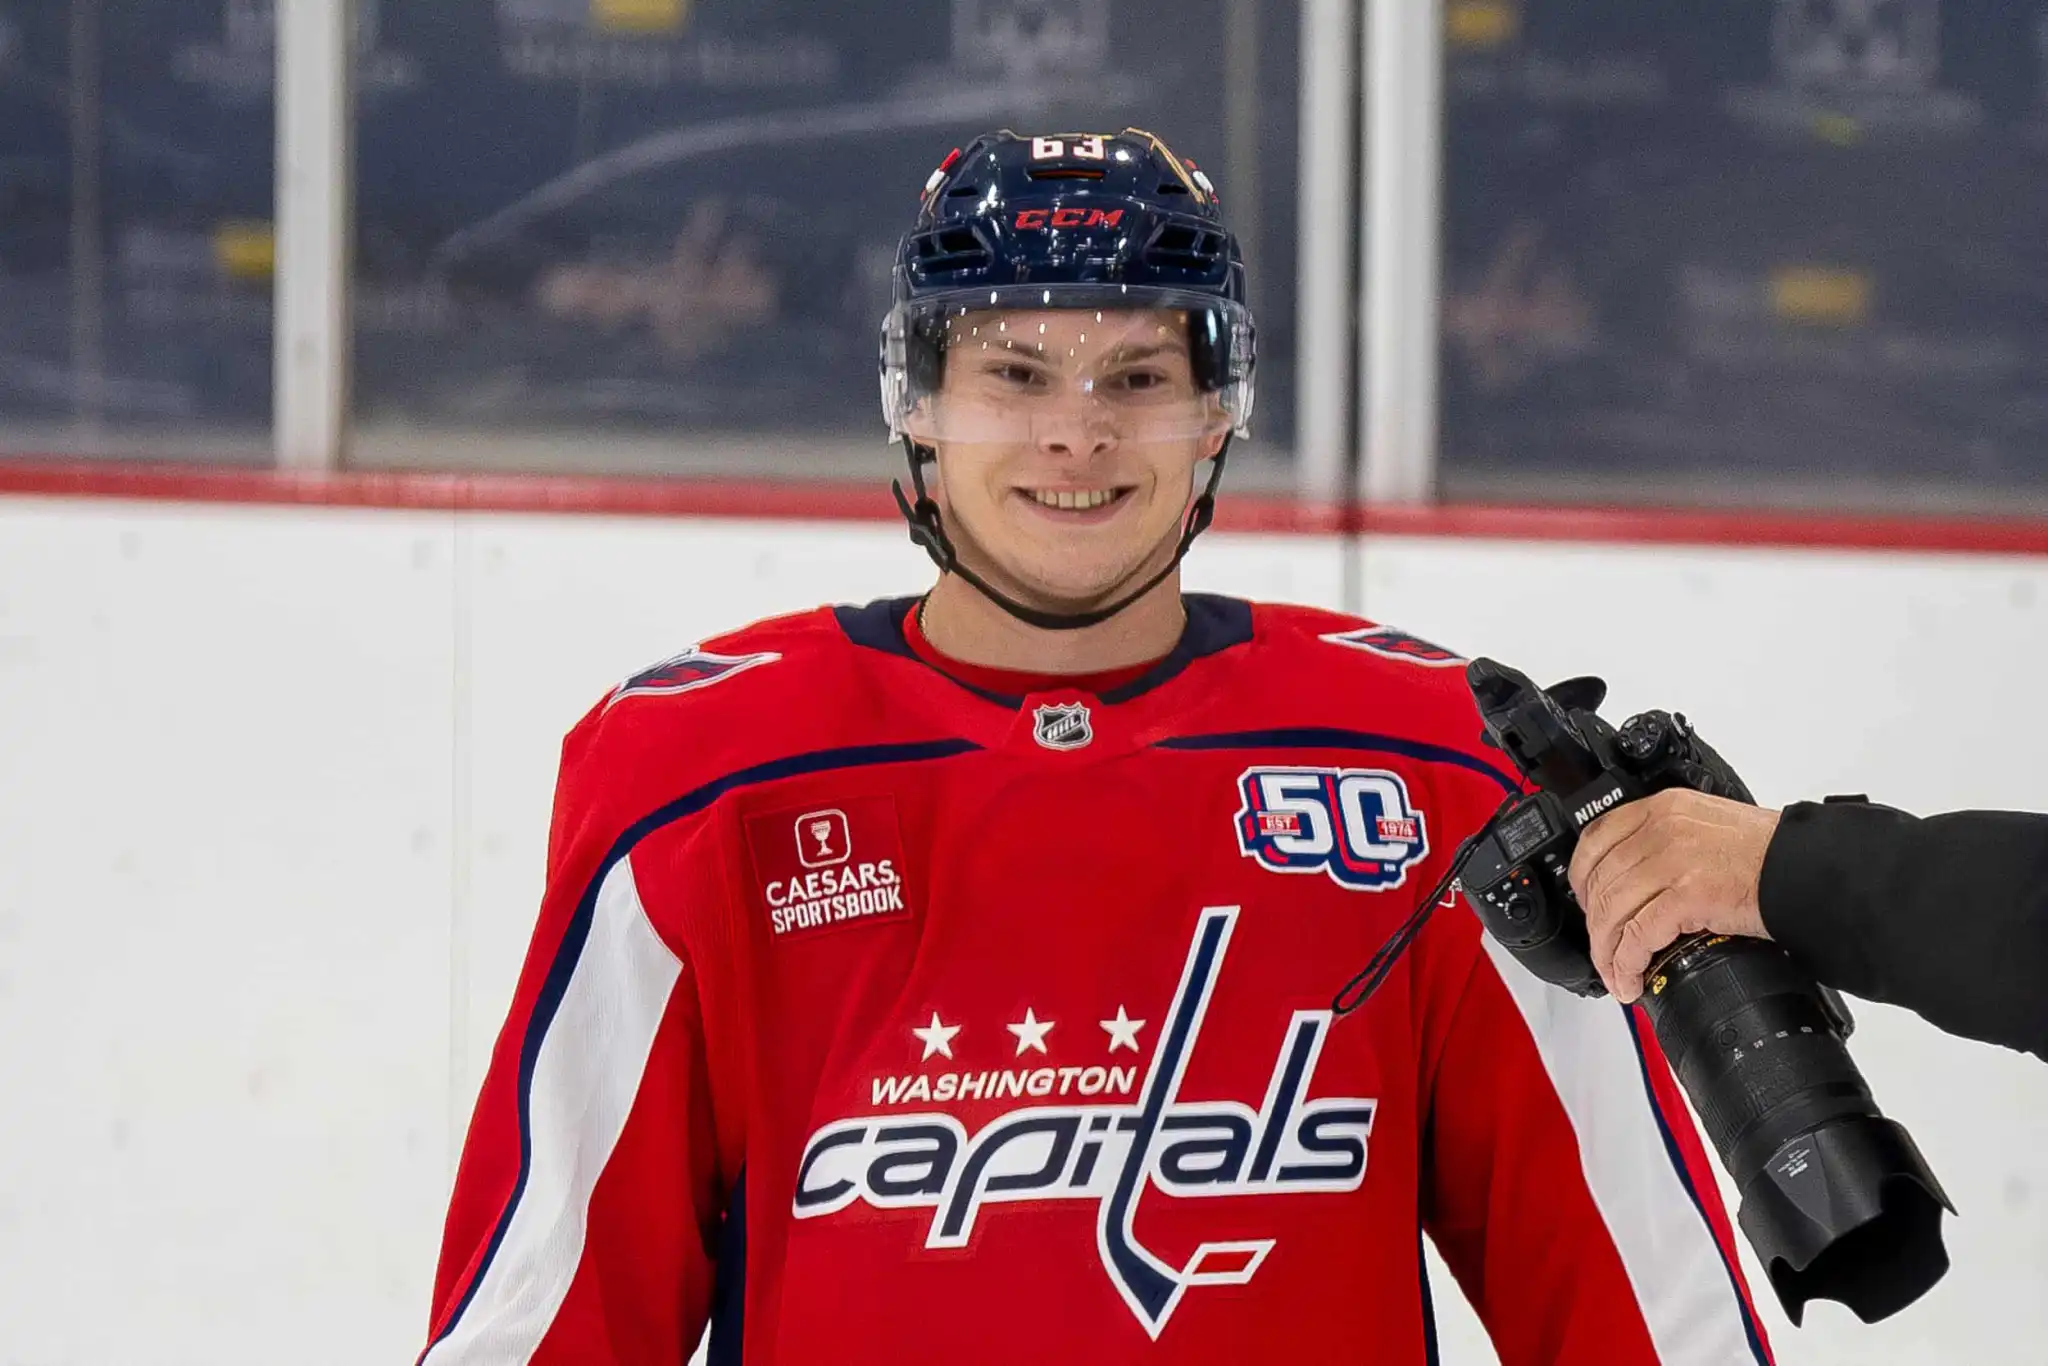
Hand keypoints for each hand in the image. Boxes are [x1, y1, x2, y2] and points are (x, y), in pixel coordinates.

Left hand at [1567, 789, 1781, 1002]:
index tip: (1584, 904)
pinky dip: (1627, 964)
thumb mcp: (1704, 825)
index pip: (1595, 840)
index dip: (1581, 879)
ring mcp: (1672, 861)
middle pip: (1600, 883)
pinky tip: (1631, 979)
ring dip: (1607, 954)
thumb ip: (1666, 840)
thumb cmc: (1768, 853)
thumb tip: (1637, 878)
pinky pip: (1638, 936)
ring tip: (1616, 975)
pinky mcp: (1687, 895)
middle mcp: (1661, 830)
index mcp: (1662, 809)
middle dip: (1595, 927)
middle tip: (1602, 952)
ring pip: (1612, 913)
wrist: (1809, 869)